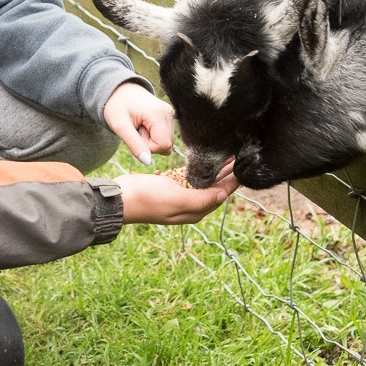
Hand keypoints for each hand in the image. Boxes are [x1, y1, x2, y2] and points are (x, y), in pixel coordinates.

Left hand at [103, 82, 174, 165]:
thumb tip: (147, 162)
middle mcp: (169, 113)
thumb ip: (134, 145)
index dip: (148, 147)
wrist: (118, 90)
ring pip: (166, 142)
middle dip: (149, 144)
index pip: (163, 146)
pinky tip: (143, 124)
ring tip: (138, 126)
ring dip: (151, 140)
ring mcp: (170, 113)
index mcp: (158, 114)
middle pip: (166, 145)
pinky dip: (153, 135)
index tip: (134, 136)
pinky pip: (165, 135)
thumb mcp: (120, 127)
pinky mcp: (169, 115)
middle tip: (135, 130)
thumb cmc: (116, 106)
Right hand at [116, 163, 237, 224]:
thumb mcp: (176, 199)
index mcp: (195, 210)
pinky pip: (189, 177)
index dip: (233, 181)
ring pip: (204, 181)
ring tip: (226, 154)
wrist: (121, 198)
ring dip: (215, 169)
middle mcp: (190, 204)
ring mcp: (179, 195)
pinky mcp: (169, 186)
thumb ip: (202, 199)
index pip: (221, 194)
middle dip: (227, 173)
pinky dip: (199, 168)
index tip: (244, 167)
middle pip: (215, 187)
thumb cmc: (146, 199)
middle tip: (239, 156)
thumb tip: (224, 195)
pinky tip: (204, 160)